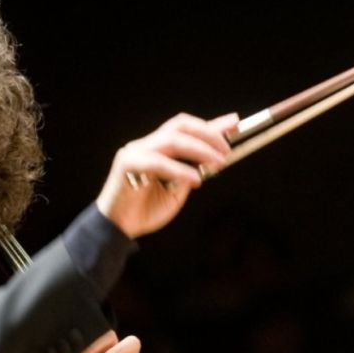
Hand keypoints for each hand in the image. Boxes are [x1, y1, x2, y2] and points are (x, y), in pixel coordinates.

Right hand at [97, 113, 237, 237]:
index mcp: (158, 149)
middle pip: (180, 126)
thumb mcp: (177, 192)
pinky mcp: (127, 164)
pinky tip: (196, 180)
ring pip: (172, 139)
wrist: (118, 229)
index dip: (212, 125)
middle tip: (227, 150)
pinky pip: (158, 162)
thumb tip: (214, 159)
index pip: (187, 129)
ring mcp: (135, 151)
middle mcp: (147, 144)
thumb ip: (190, 174)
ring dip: (200, 149)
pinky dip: (180, 170)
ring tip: (219, 162)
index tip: (235, 123)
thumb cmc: (145, 211)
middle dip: (208, 133)